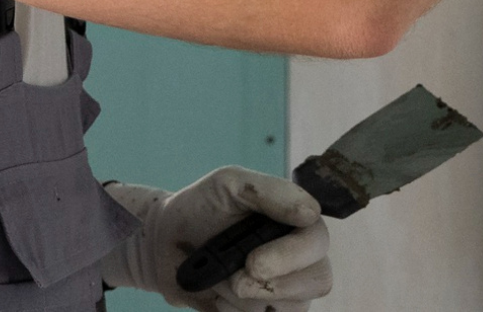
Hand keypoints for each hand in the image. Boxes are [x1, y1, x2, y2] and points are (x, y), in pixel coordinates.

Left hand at [99, 167, 332, 311]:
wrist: (164, 245)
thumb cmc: (200, 207)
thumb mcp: (230, 184)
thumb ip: (271, 192)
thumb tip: (312, 213)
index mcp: (294, 217)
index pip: (317, 241)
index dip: (291, 256)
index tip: (253, 263)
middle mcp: (297, 252)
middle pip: (317, 279)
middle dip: (274, 285)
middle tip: (236, 279)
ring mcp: (285, 286)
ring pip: (292, 306)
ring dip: (248, 298)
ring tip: (222, 279)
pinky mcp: (266, 310)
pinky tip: (223, 296)